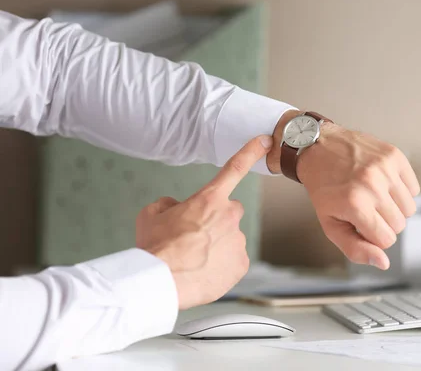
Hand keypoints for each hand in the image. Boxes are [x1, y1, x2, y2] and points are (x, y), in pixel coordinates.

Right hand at [136, 135, 272, 308]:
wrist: (160, 281)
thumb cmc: (155, 247)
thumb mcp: (151, 215)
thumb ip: (168, 204)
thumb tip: (175, 208)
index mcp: (209, 198)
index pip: (235, 167)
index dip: (252, 151)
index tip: (266, 140)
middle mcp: (229, 216)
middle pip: (230, 211)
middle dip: (217, 219)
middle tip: (195, 236)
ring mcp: (238, 241)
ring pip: (230, 238)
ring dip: (217, 244)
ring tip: (194, 258)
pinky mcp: (241, 264)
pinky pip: (233, 260)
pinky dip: (222, 265)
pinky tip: (204, 270)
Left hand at [297, 124, 419, 269]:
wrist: (318, 148)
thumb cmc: (324, 187)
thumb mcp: (331, 224)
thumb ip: (355, 249)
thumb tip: (383, 263)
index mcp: (355, 205)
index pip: (386, 240)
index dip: (374, 236)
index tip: (361, 224)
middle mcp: (372, 185)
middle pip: (400, 225)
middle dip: (383, 222)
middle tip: (365, 208)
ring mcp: (385, 169)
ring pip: (410, 209)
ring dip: (394, 207)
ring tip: (374, 196)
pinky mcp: (394, 156)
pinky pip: (414, 188)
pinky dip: (401, 190)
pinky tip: (382, 184)